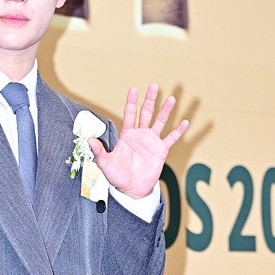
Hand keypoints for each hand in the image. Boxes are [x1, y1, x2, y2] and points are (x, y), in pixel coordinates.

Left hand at [88, 84, 188, 198]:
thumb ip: (99, 151)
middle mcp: (140, 135)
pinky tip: (185, 122)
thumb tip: (89, 140)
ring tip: (171, 99)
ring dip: (165, 111)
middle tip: (153, 85)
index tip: (134, 89)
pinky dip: (178, 131)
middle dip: (149, 100)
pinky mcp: (161, 150)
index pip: (130, 114)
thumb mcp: (106, 164)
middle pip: (146, 113)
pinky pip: (171, 139)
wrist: (131, 189)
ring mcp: (152, 141)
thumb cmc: (117, 176)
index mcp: (127, 135)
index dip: (131, 102)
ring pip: (160, 122)